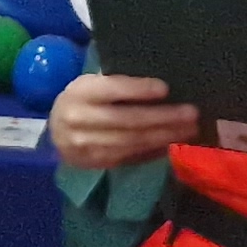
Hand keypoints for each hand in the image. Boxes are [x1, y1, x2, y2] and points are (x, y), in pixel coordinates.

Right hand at [50, 71, 197, 168]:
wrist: (55, 131)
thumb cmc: (83, 99)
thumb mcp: (92, 83)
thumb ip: (118, 83)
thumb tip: (162, 87)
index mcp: (80, 92)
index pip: (113, 89)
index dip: (139, 90)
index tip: (166, 89)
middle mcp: (80, 119)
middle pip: (128, 120)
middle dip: (164, 118)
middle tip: (191, 114)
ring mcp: (86, 146)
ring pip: (132, 142)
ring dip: (165, 136)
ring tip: (189, 130)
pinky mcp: (96, 163)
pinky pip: (130, 157)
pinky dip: (154, 151)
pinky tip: (172, 144)